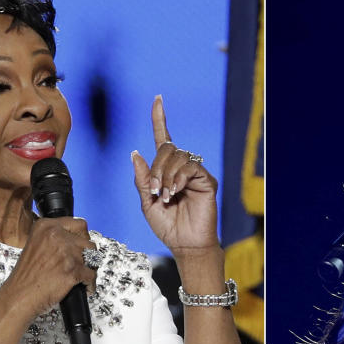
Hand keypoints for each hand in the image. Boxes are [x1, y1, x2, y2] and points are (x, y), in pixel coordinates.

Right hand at [0, 216, 97, 318]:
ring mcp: (66, 252)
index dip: (83, 237)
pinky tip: (84, 287)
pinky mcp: (73, 270)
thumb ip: (54, 239)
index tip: (82, 245)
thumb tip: (76, 241)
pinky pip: (92, 275)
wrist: (18, 296)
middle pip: (88, 242)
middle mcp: (56, 236)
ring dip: (90, 268)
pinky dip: (90, 284)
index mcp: (46, 226)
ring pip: (93, 258)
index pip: (79, 224)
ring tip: (82, 276)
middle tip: (82, 264)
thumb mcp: (35, 246)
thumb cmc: (25, 276)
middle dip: (87, 254)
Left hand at [132, 96, 219, 258]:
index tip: (158, 99)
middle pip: (167, 148)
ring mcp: (195, 174)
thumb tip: (136, 152)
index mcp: (166, 171)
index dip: (159, 119)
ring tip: (165, 196)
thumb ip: (142, 179)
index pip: (162, 139)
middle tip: (154, 190)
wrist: (185, 244)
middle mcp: (181, 168)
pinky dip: (178, 179)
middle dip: (156, 167)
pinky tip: (174, 193)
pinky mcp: (207, 181)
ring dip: (165, 176)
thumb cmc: (168, 226)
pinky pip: (190, 167)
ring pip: (177, 157)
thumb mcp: (146, 203)